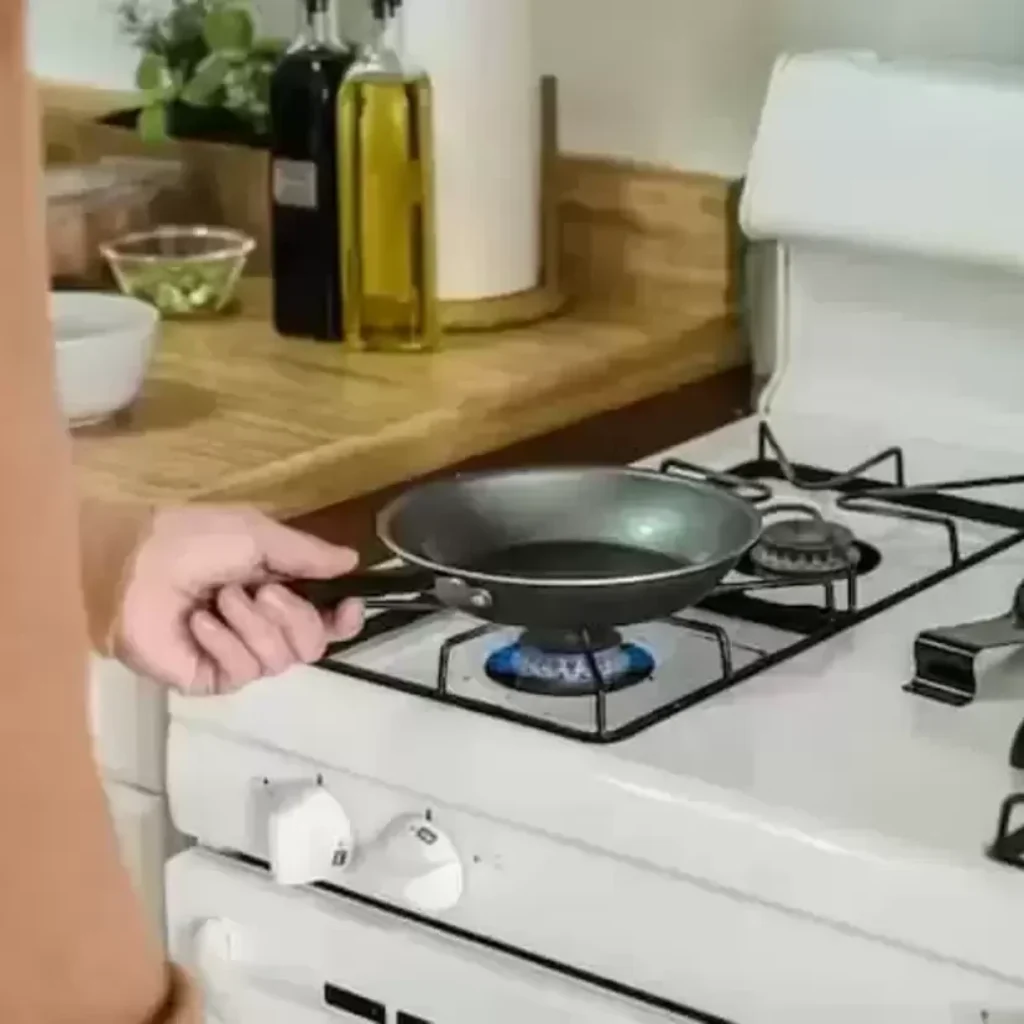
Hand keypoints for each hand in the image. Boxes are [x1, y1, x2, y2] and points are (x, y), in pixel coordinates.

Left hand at [115, 506, 363, 694]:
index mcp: (279, 591)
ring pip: (281, 659)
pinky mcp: (211, 678)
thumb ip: (307, 554)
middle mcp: (264, 627)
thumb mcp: (257, 535)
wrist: (133, 566)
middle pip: (313, 645)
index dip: (345, 620)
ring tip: (222, 600)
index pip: (328, 620)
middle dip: (294, 616)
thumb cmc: (193, 542)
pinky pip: (243, 671)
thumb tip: (352, 560)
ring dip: (255, 625)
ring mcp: (237, 656)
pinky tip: (200, 623)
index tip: (349, 606)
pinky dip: (225, 642)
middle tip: (263, 592)